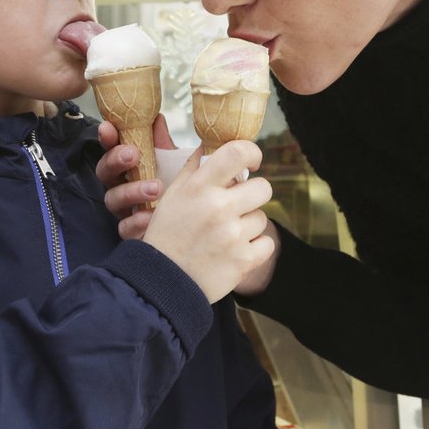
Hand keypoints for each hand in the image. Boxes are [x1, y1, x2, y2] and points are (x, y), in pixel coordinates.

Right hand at [97, 114, 175, 238]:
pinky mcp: (131, 231)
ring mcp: (123, 210)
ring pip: (112, 199)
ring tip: (155, 188)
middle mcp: (120, 186)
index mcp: (128, 166)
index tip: (108, 128)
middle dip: (115, 160)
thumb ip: (161, 143)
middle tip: (132, 154)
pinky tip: (151, 216)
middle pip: (104, 172)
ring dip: (131, 191)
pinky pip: (125, 228)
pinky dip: (137, 221)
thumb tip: (157, 118)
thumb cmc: (175, 187)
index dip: (107, 138)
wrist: (188, 223)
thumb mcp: (171, 163)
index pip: (111, 148)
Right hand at [143, 140, 275, 303]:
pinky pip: (267, 243)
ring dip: (249, 225)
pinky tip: (234, 251)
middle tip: (237, 206)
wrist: (162, 283)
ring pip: (262, 218)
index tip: (251, 162)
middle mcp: (218, 208)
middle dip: (253, 195)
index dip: (252, 152)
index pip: (237, 152)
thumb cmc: (167, 236)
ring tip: (226, 235)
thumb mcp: (172, 197)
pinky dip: (255, 248)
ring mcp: (232, 236)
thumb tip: (208, 145)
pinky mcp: (243, 260)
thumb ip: (192, 169)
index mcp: (199, 188)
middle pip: (263, 188)